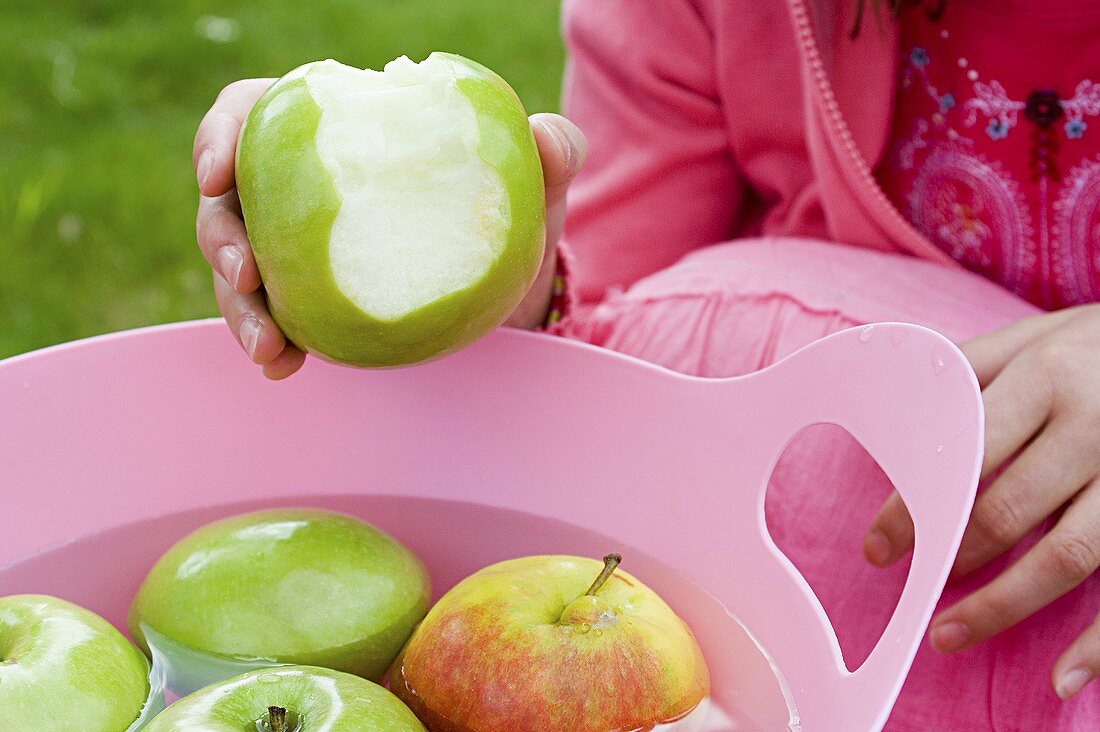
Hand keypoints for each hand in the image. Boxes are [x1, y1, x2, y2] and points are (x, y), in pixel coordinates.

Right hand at [194, 81, 585, 378]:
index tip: (218, 172)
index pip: (255, 115)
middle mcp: (300, 191)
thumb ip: (550, 150)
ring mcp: (297, 251)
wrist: (509, 292)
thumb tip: (546, 136)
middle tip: (247, 275)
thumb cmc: (508, 216)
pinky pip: (271, 320)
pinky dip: (270, 345)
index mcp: (333, 135)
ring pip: (238, 271)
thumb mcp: (534, 184)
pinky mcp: (308, 303)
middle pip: (229, 201)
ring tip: (269, 347)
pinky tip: (283, 367)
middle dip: (220, 238)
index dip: (221, 135)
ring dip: (238, 309)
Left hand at [863, 304, 1099, 698]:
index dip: (917, 508)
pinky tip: (1065, 674)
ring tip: (953, 632)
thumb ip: (967, 371)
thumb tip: (892, 413)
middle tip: (913, 586)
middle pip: (1011, 511)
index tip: (877, 548)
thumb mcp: (1030, 339)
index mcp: (1046, 378)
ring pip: (1069, 555)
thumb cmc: (1089, 347)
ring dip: (1005, 604)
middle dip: (952, 557)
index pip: (965, 456)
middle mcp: (1093, 426)